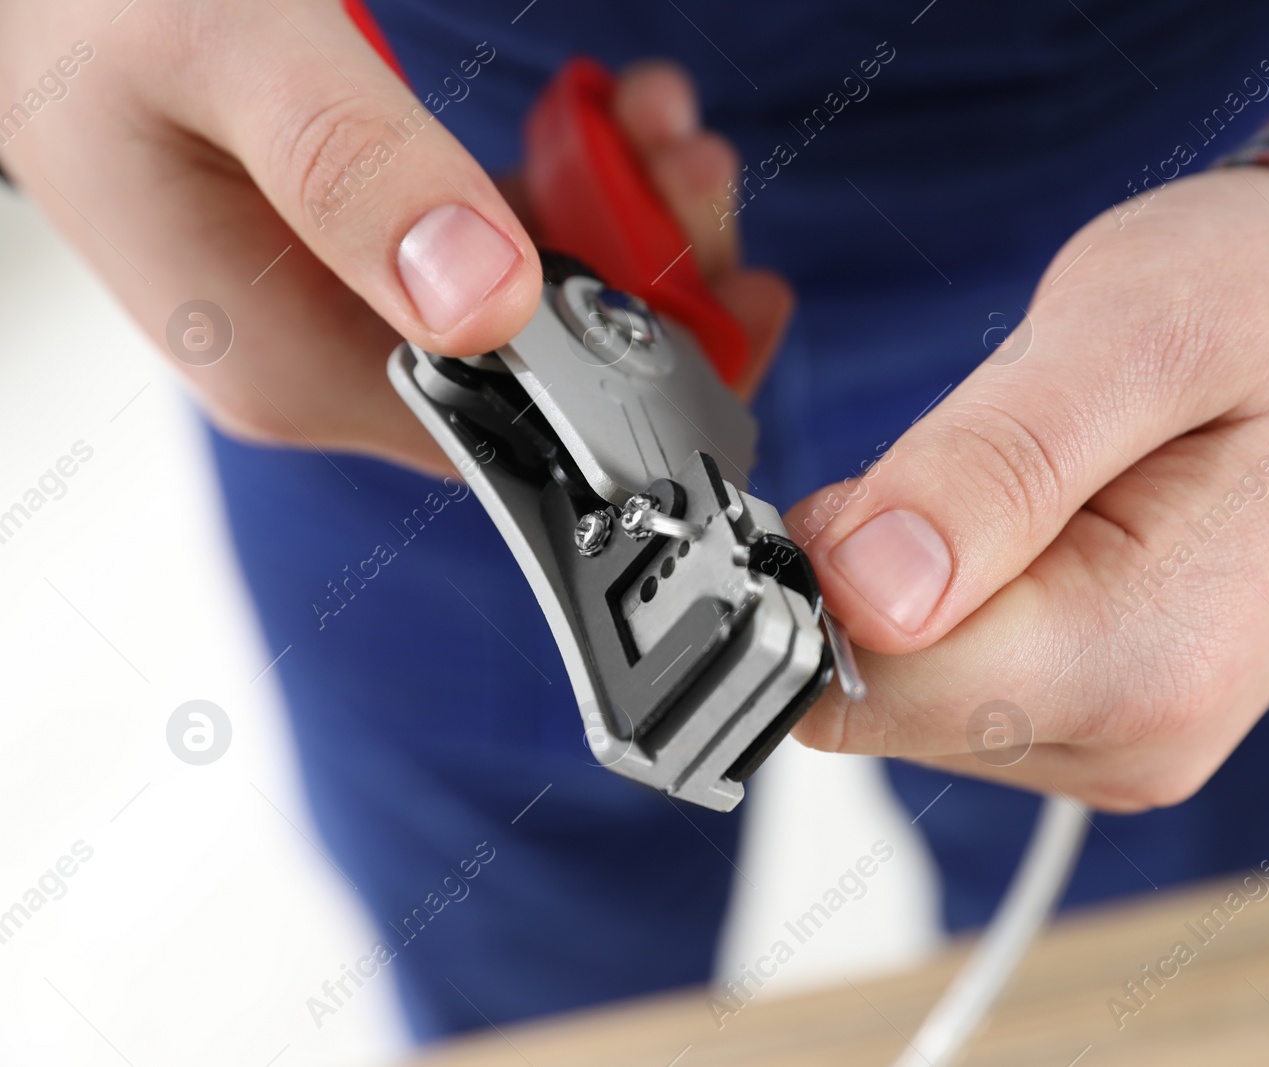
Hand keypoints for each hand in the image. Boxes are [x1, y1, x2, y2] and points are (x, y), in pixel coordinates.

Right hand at [0, 4, 786, 473]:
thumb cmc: (100, 13)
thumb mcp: (229, 58)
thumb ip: (353, 174)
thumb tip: (482, 302)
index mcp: (292, 368)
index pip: (516, 439)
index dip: (643, 386)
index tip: (731, 304)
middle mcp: (329, 361)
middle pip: (550, 372)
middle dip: (654, 277)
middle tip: (695, 167)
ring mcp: (352, 308)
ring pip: (541, 304)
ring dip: (625, 215)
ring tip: (658, 119)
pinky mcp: (369, 252)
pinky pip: (505, 247)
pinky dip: (571, 186)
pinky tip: (607, 117)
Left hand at [788, 168, 1268, 811]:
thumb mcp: (1138, 332)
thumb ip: (996, 466)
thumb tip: (864, 586)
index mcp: (1140, 662)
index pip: (870, 678)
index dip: (819, 569)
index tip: (864, 475)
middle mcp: (1125, 739)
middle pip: (873, 694)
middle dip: (863, 570)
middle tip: (965, 450)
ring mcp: (1110, 742)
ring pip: (897, 690)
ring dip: (908, 578)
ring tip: (1024, 476)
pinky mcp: (1091, 722)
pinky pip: (945, 680)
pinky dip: (942, 597)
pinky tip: (1025, 519)